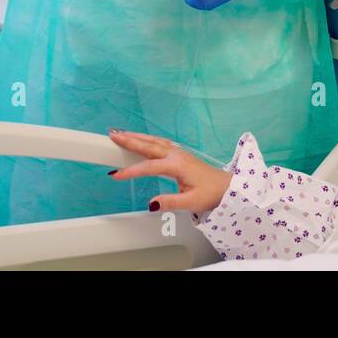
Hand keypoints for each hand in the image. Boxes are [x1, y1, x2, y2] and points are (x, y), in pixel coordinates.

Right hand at [107, 130, 231, 213]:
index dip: (131, 171)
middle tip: (112, 136)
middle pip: (149, 146)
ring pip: (153, 141)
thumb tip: (151, 204)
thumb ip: (170, 202)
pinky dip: (146, 139)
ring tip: (120, 134)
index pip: (149, 167)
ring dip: (136, 137)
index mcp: (177, 165)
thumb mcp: (191, 202)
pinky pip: (159, 142)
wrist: (225, 186)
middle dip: (130, 140)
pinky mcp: (179, 153)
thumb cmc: (210, 193)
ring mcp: (177, 152)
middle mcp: (176, 155)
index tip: (115, 175)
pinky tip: (139, 139)